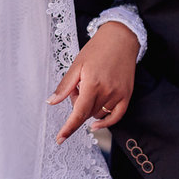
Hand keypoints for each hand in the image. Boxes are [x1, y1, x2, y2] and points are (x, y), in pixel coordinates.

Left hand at [49, 21, 137, 143]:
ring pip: (98, 114)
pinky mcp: (127, 95)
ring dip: (90, 108)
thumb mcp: (76, 64)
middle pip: (87, 113)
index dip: (68, 128)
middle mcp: (107, 91)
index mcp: (92, 84)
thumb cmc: (96, 49)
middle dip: (77, 106)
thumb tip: (51, 102)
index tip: (59, 140)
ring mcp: (119, 94)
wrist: (120, 39)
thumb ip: (65, 86)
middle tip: (77, 88)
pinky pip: (116, 116)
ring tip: (89, 89)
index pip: (79, 113)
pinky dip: (106, 121)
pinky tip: (96, 122)